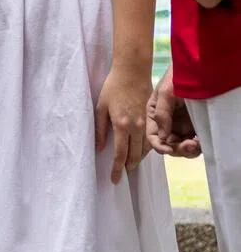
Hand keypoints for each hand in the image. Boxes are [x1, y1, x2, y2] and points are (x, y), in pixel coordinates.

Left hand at [95, 65, 151, 183]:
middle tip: (121, 175)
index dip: (117, 168)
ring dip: (137, 159)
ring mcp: (147, 124)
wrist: (132, 72)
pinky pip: (150, 140)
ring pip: (144, 150)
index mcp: (122, 125)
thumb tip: (99, 148)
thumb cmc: (113, 87)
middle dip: (128, 167)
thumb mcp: (100, 107)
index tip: (114, 179)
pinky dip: (145, 150)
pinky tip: (139, 151)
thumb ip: (100, 129)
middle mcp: (137, 128)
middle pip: (134, 155)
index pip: (120, 154)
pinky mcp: (152, 119)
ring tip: (129, 166)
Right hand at [146, 64, 201, 157]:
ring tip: (197, 143)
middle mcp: (167, 123)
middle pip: (168, 144)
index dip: (158, 146)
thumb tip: (161, 137)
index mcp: (155, 115)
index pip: (153, 136)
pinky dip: (197, 147)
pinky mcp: (194, 128)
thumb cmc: (176, 78)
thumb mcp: (165, 93)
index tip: (168, 149)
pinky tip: (200, 142)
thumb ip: (161, 114)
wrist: (197, 71)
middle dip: (177, 148)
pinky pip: (194, 143)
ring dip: (188, 150)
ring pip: (181, 147)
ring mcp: (181, 126)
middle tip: (190, 144)